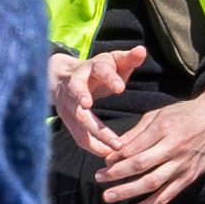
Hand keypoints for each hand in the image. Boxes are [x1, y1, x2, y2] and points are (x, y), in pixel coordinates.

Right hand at [49, 46, 147, 160]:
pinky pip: (77, 133)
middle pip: (82, 95)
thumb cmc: (98, 69)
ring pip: (78, 117)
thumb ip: (128, 58)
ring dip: (94, 133)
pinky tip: (105, 153)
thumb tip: (142, 50)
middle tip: (112, 129)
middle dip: (96, 111)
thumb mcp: (113, 61)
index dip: (110, 78)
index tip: (121, 88)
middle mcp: (76, 82)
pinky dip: (90, 144)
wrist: (62, 75)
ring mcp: (68, 101)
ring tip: (110, 148)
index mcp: (92, 67)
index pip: (100, 69)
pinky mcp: (65, 116)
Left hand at [98, 71, 204, 203]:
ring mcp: (183, 165)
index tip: (103, 162)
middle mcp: (174, 147)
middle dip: (116, 174)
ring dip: (128, 192)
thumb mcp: (159, 114)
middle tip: (98, 178)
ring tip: (108, 197)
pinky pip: (166, 196)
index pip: (134, 147)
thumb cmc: (185, 114)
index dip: (116, 157)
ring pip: (152, 183)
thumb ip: (137, 132)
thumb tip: (114, 148)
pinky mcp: (189, 178)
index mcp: (165, 128)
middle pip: (141, 165)